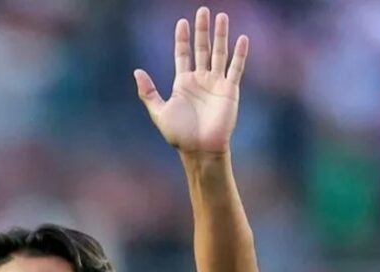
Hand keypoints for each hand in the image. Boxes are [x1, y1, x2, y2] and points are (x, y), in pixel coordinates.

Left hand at [134, 7, 248, 154]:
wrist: (199, 149)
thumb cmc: (179, 134)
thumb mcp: (159, 112)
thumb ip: (149, 92)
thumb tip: (137, 71)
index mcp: (183, 83)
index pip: (182, 54)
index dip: (182, 38)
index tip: (181, 22)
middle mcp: (200, 79)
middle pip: (201, 48)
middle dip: (202, 30)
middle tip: (203, 10)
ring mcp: (216, 83)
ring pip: (219, 53)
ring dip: (220, 35)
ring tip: (221, 16)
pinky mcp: (229, 90)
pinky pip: (236, 68)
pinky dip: (240, 54)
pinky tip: (242, 39)